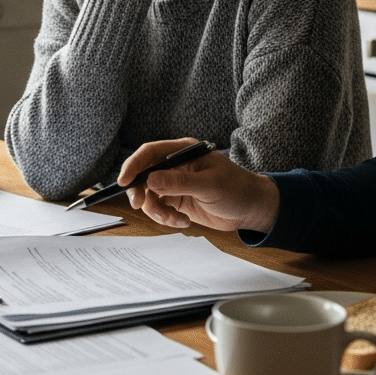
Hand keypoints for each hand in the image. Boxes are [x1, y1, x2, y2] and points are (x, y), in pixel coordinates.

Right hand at [119, 138, 280, 232]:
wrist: (252, 209)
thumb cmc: (237, 189)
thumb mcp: (209, 185)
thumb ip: (179, 182)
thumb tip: (151, 179)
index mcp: (183, 152)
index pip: (150, 153)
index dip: (133, 165)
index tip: (123, 181)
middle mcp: (175, 166)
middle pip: (144, 175)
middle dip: (140, 191)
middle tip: (140, 205)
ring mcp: (175, 184)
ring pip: (150, 196)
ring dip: (157, 211)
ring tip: (175, 220)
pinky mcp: (177, 201)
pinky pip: (160, 209)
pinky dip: (166, 219)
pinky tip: (183, 222)